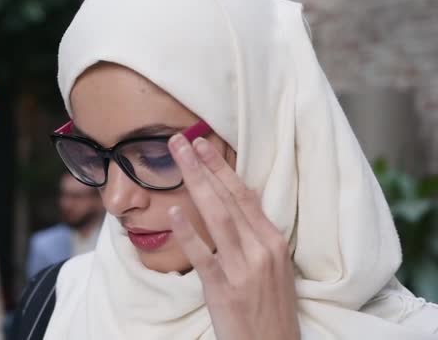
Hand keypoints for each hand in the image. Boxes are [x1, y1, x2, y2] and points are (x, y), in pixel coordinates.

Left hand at [167, 135, 299, 339]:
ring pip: (217, 217)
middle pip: (229, 199)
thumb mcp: (274, 267)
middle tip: (182, 140)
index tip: (204, 145)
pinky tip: (174, 212)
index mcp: (273, 242)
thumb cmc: (270, 307)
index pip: (245, 196)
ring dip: (196, 183)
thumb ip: (257, 234)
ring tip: (179, 158)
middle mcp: (261, 250)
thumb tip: (242, 200)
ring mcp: (243, 269)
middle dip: (204, 166)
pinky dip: (189, 233)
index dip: (222, 168)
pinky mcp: (224, 290)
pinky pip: (204, 256)